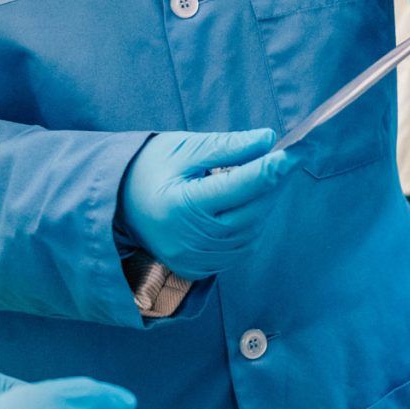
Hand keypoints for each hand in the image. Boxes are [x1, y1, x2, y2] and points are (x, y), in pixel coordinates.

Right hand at [118, 129, 293, 277]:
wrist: (116, 206)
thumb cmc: (149, 169)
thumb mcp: (183, 148)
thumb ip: (226, 147)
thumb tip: (267, 139)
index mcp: (182, 205)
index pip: (239, 186)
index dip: (271, 169)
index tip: (293, 152)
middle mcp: (190, 239)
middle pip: (250, 212)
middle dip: (271, 185)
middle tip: (283, 159)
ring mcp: (196, 259)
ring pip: (250, 232)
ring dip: (263, 205)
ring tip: (262, 179)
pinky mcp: (200, 269)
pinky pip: (240, 248)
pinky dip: (251, 225)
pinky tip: (247, 204)